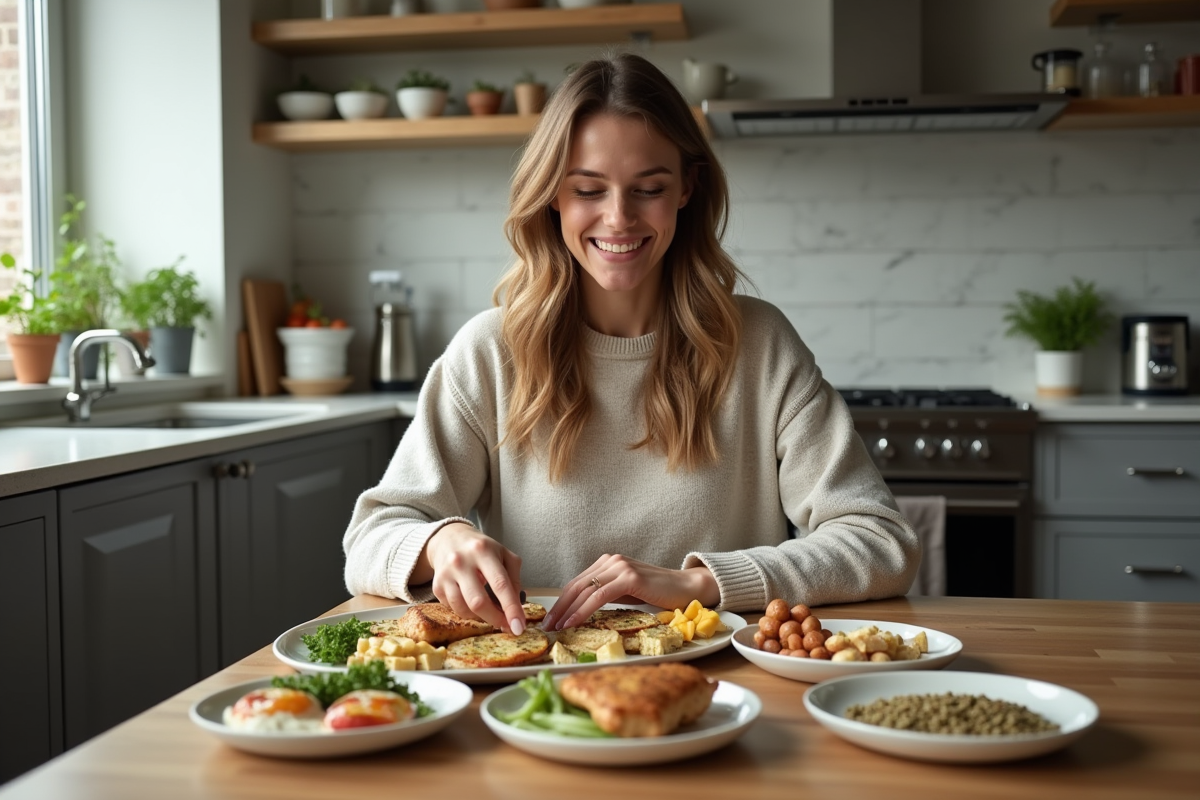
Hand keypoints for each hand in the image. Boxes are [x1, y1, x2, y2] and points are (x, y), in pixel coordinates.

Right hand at [419, 522, 524, 633]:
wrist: (448, 539)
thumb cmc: (481, 548)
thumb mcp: (504, 554)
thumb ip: (514, 579)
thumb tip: (517, 608)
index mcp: (483, 550)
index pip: (500, 584)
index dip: (511, 608)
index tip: (519, 626)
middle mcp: (461, 561)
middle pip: (479, 601)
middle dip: (495, 619)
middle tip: (506, 625)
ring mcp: (446, 574)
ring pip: (464, 609)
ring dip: (481, 617)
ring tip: (489, 610)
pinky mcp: (437, 586)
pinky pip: (454, 608)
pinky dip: (467, 612)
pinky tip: (472, 602)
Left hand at [543, 554, 719, 630]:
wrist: (686, 588)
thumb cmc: (658, 594)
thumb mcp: (626, 593)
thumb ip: (606, 595)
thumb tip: (581, 610)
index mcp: (607, 563)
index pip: (577, 583)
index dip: (561, 601)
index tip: (550, 619)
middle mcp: (611, 560)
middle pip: (576, 585)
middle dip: (558, 607)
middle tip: (546, 626)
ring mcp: (619, 566)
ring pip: (584, 590)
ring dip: (567, 611)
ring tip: (556, 627)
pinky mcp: (629, 577)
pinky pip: (599, 596)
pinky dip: (583, 610)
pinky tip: (573, 622)